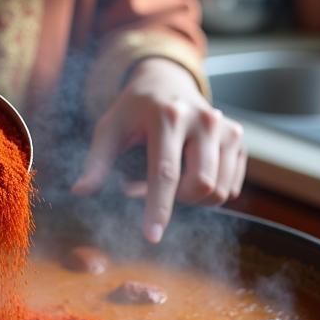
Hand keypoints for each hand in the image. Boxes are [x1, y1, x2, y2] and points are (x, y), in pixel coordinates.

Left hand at [70, 57, 245, 242]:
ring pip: (220, 190)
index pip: (165, 172)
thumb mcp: (109, 128)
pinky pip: (232, 186)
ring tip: (173, 177)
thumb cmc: (134, 110)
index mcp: (167, 115)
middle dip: (177, 199)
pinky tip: (191, 172)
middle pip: (201, 185)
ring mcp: (226, 127)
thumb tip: (80, 192)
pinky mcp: (238, 138)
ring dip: (193, 197)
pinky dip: (210, 191)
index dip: (158, 207)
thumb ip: (96, 161)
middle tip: (153, 185)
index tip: (152, 236)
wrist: (166, 82)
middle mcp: (203, 119)